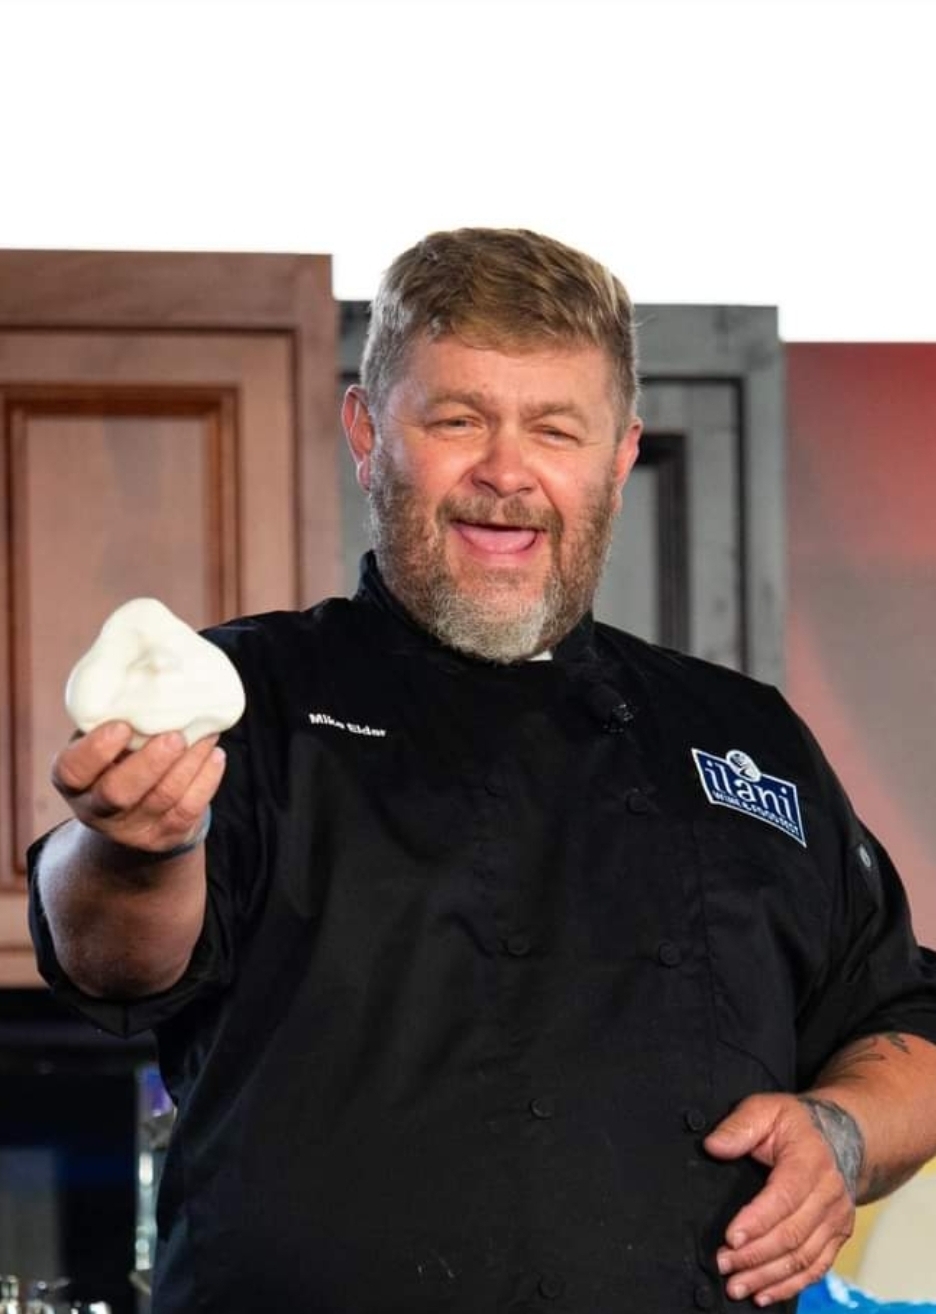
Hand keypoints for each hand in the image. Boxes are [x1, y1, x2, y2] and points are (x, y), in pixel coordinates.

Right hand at [51, 720, 225, 854]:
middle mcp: (96, 810)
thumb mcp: (104, 740)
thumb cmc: (120, 757)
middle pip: (119, 793)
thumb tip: (153, 666)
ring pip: (162, 798)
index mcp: (73, 781)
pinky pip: (188, 809)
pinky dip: (206, 780)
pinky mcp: (164, 836)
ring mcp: (130, 829)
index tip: (122, 726)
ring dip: (188, 763)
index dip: (96, 751)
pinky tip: (215, 755)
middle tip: (175, 736)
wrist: (136, 813)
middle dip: (150, 763)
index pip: (72, 771)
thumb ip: (115, 716)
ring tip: (206, 733)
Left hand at [704, 1093, 856, 1305]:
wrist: (841, 1137)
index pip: (785, 1196)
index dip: (758, 1221)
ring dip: (768, 1276)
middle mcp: (829, 1194)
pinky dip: (790, 1286)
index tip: (730, 1238)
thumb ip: (739, 1126)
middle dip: (755, 1255)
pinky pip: (815, 1268)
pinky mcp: (837, 1237)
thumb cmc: (795, 1125)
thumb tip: (713, 1146)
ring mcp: (836, 1219)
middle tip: (722, 1264)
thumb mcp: (766, 1109)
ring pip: (803, 1258)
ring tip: (736, 1286)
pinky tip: (763, 1294)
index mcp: (810, 1161)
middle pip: (792, 1234)